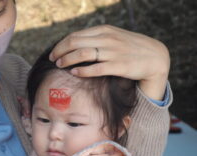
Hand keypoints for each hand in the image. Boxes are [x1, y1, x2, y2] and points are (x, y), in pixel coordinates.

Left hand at [49, 25, 169, 100]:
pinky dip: (83, 70)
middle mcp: (107, 39)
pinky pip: (96, 68)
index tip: (54, 53)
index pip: (75, 35)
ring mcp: (113, 52)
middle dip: (60, 51)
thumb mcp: (114, 37)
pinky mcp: (119, 66)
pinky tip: (74, 72)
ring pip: (83, 53)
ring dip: (68, 59)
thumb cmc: (130, 48)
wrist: (154, 57)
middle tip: (53, 60)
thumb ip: (97, 38)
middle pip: (75, 42)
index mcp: (104, 30)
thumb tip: (76, 44)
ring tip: (60, 66)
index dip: (61, 44)